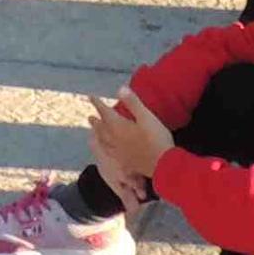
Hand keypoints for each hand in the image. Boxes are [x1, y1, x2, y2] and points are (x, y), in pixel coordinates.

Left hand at [84, 88, 173, 209]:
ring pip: (105, 143)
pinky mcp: (126, 163)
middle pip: (102, 129)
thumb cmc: (156, 139)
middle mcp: (116, 140)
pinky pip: (112, 156)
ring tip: (94, 134)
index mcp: (119, 128)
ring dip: (98, 136)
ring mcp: (120, 153)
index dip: (98, 104)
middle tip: (90, 117)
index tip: (91, 97)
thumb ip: (133, 103)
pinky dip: (107, 152)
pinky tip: (110, 153)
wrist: (163, 165)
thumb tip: (120, 89)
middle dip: (96, 122)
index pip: (105, 113)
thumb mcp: (146, 117)